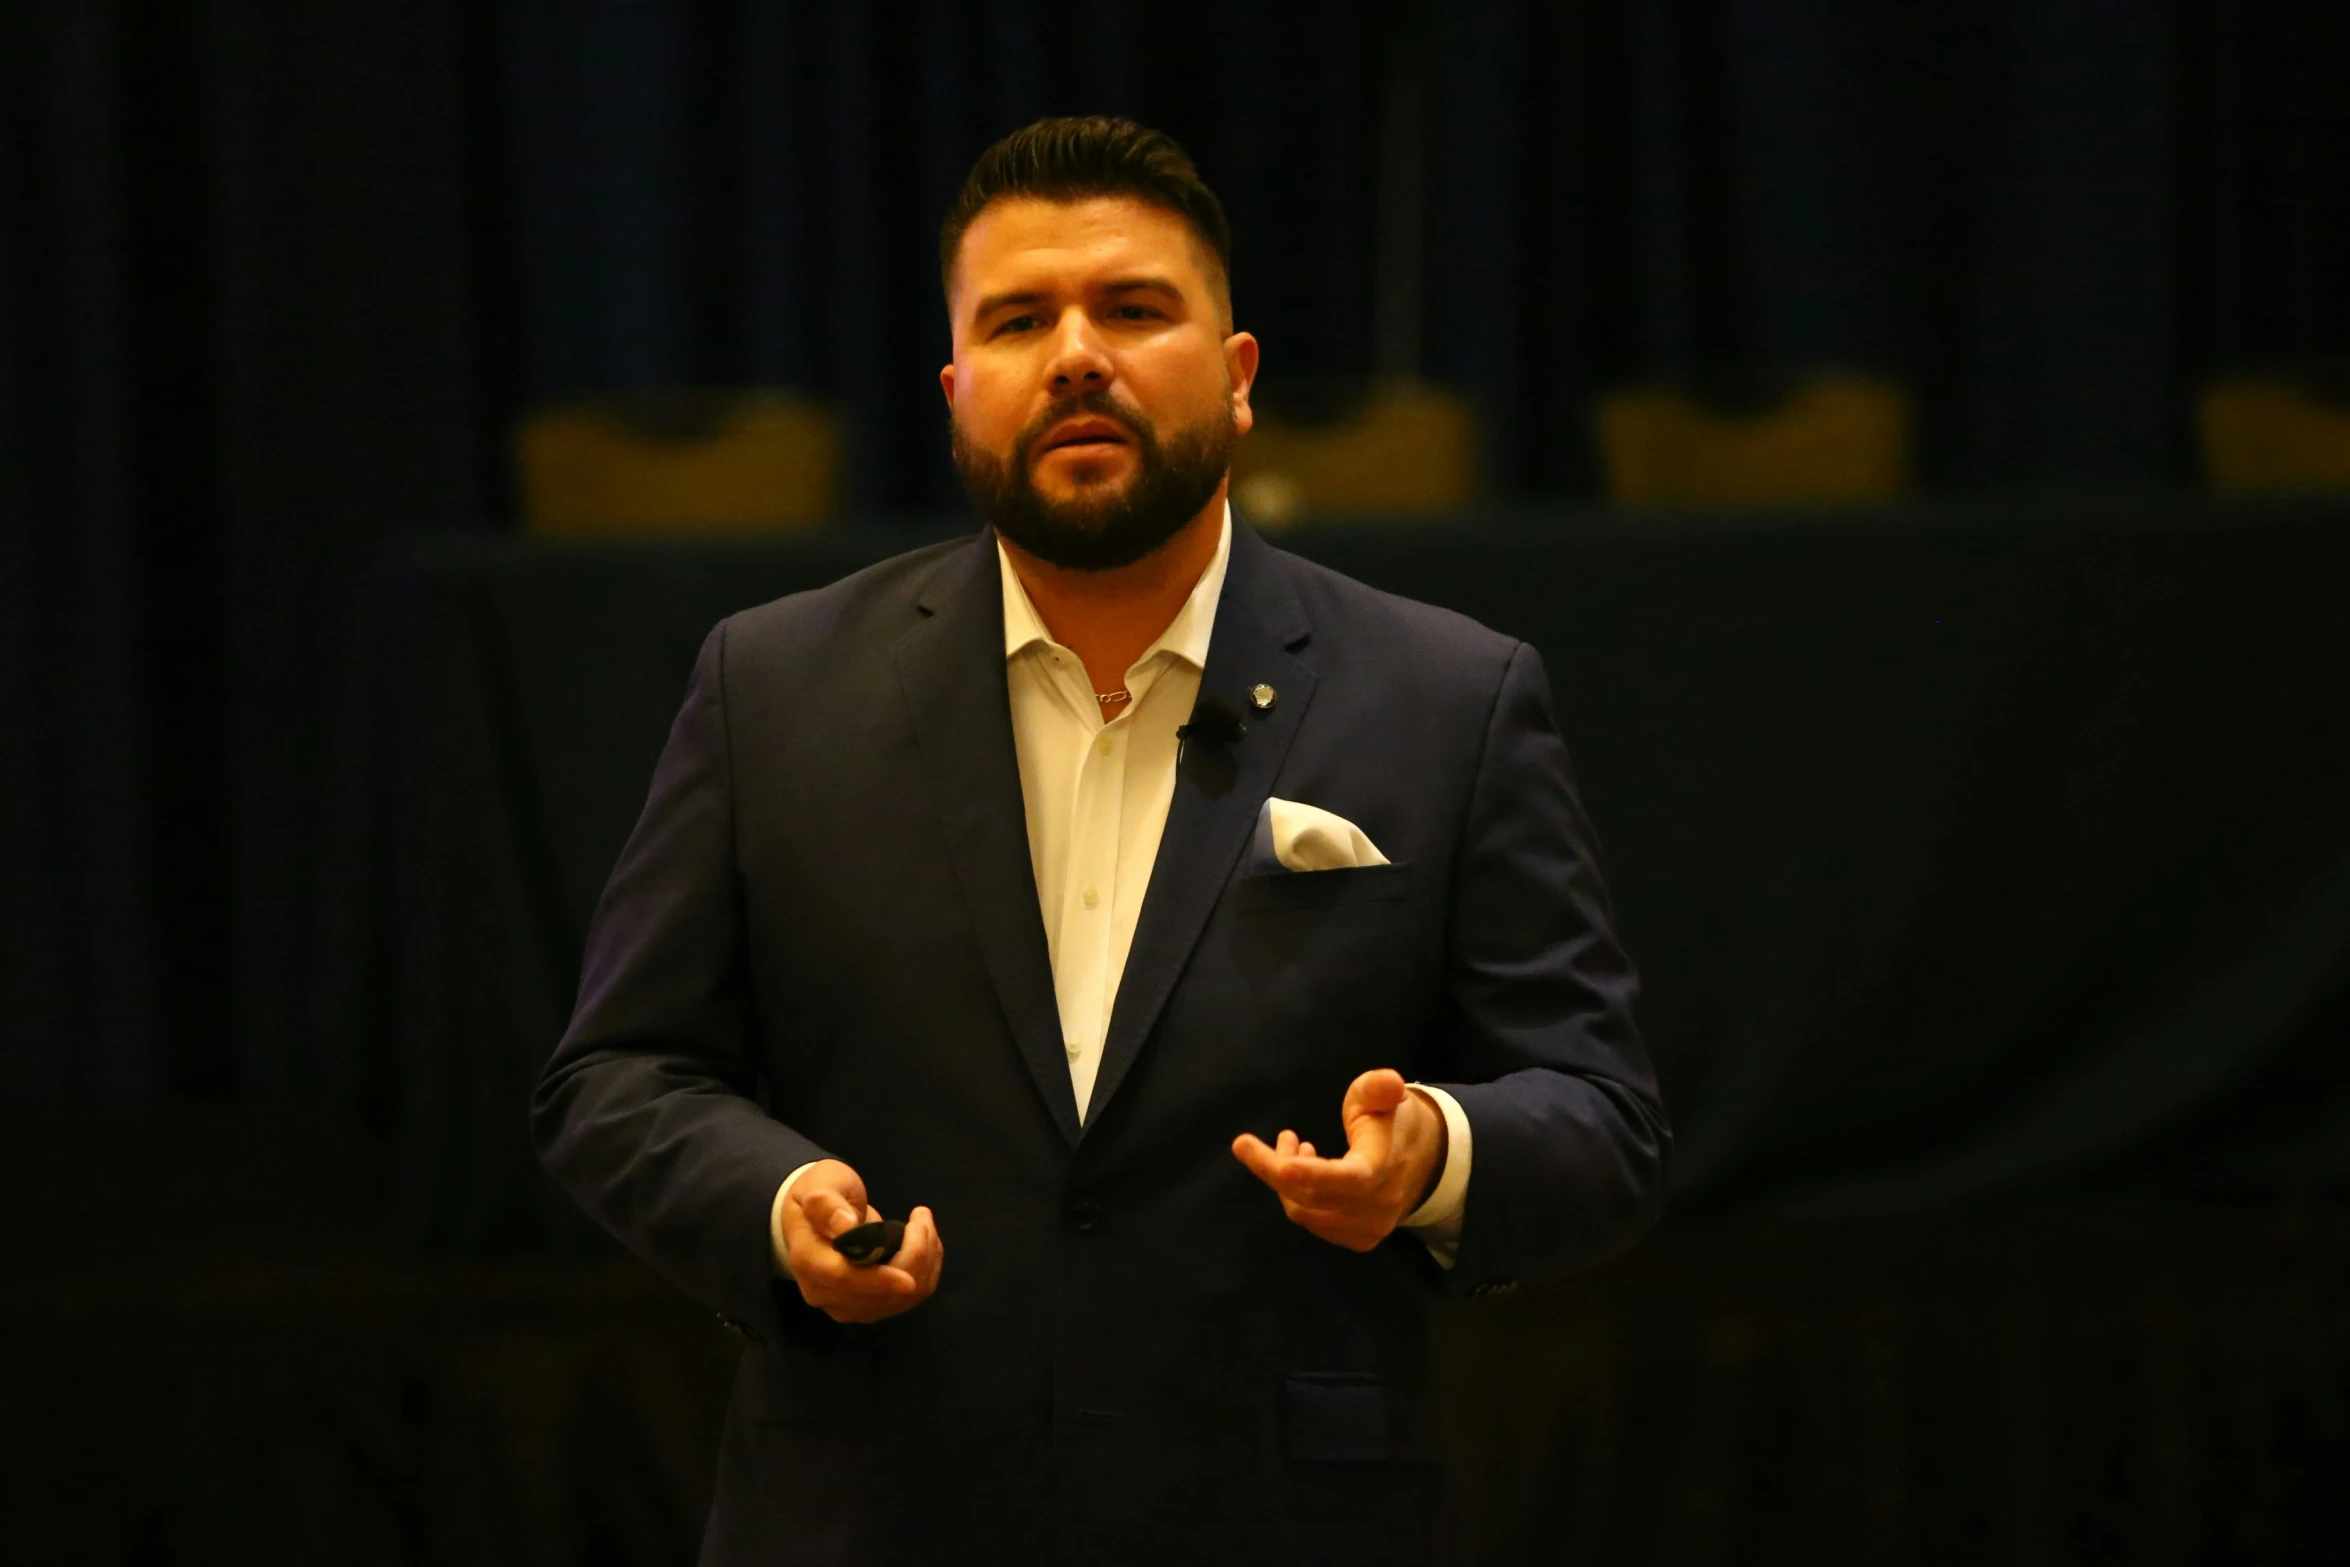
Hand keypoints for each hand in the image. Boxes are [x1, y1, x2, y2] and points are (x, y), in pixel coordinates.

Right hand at [778, 1159, 942, 1323]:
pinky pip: (907, 1300)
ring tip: (923, 1224)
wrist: (817, 1214)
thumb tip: (845, 1226)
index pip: (843, 1279)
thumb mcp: (820, 1185)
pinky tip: (925, 1244)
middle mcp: (823, 1292)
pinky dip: (925, 1272)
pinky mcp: (868, 1307)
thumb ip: (827, 1205)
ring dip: (924, 1262)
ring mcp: (846, 1305)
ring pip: (898, 1300)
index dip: (877, 1282)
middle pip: (877, 1295)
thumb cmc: (820, 1193)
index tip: (909, 1281)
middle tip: (922, 1215)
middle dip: (912, 1258)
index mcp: (807, 1260)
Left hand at [1231, 1069, 1446, 1251]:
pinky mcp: (1360, 1239)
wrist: (1425, 1161)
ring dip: (1284, 1181)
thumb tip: (1389, 1081)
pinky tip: (1302, 1171)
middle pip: (1312, 1198)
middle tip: (1245, 1143)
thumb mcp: (1384, 1097)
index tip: (1283, 1164)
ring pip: (1306, 1213)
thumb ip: (1378, 1089)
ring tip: (1289, 1146)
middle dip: (1273, 1169)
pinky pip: (1314, 1223)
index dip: (1315, 1174)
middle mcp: (1377, 1205)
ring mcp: (1369, 1227)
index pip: (1349, 1178)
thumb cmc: (1392, 1121)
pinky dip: (1298, 1199)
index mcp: (1382, 1166)